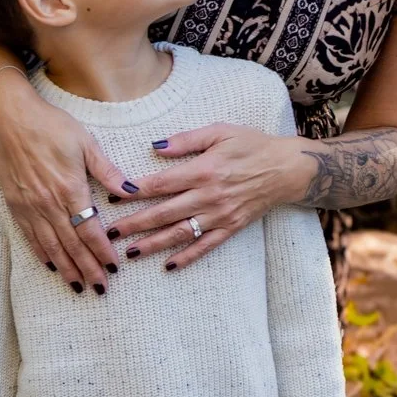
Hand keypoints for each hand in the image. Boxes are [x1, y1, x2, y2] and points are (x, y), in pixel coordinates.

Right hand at [0, 68, 132, 290]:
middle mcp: (48, 203)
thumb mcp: (86, 142)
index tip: (114, 269)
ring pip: (51, 246)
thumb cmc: (51, 126)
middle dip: (87, 269)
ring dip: (66, 268)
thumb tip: (131, 190)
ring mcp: (29, 206)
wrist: (9, 119)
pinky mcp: (15, 205)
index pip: (90, 230)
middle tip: (100, 289)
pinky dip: (42, 254)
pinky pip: (30, 237)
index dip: (102, 252)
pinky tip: (51, 266)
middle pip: (72, 245)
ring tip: (78, 286)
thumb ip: (108, 171)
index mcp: (70, 189)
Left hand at [109, 124, 307, 269]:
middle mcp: (209, 196)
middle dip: (134, 223)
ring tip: (129, 252)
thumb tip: (155, 147)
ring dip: (152, 244)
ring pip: (179, 233)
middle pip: (163, 213)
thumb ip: (187, 140)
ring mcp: (220, 215)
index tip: (113, 197)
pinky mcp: (231, 228)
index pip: (161, 184)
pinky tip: (168, 266)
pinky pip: (205, 246)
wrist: (286, 169)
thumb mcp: (220, 131)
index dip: (134, 191)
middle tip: (109, 232)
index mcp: (204, 170)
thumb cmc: (252, 145)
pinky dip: (187, 257)